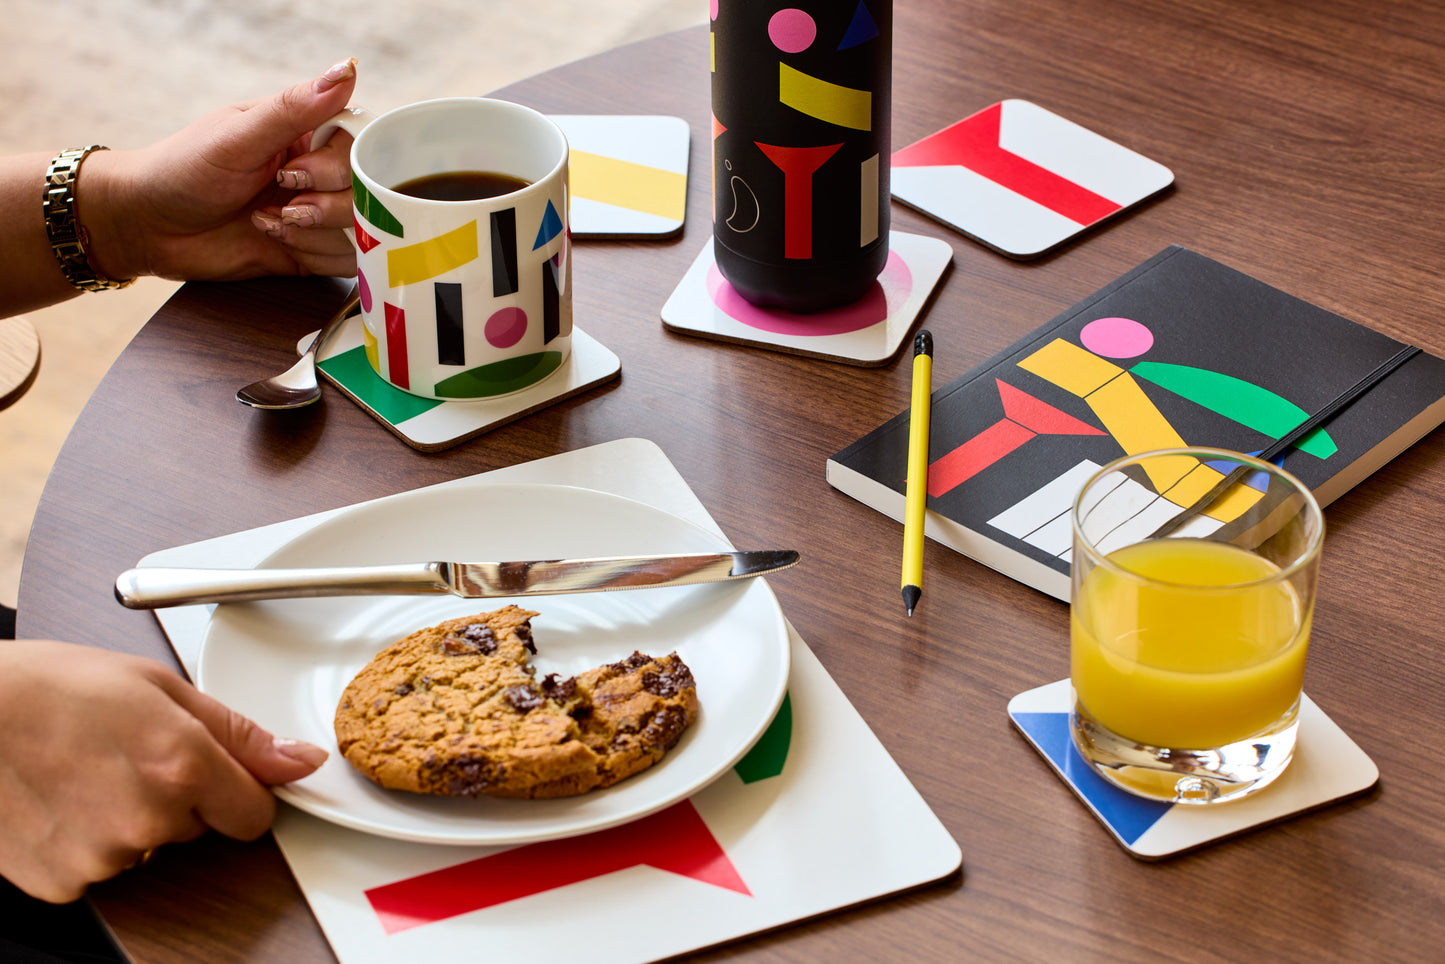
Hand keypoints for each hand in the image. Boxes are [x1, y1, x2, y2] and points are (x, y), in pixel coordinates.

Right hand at [0, 639, 327, 902]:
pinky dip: (89, 840)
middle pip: (201, 826)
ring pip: (151, 845)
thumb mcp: (157, 686)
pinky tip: (63, 800)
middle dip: (180, 795)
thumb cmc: (48, 688)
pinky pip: (103, 867)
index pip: (255, 814)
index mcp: (182, 765)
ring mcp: (104, 856)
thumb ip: (237, 732)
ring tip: (87, 771)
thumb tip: (299, 759)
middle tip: (128, 753)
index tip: (218, 774)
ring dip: (132, 817)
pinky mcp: (64, 883)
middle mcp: (149, 818)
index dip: (240, 791)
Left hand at [87, 59, 360, 282]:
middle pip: (368, 193)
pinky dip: (314, 254)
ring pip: (360, 229)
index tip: (295, 174)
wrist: (147, 227)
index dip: (338, 168)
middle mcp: (319, 172)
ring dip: (313, 233)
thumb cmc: (183, 169)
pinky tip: (274, 241)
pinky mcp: (312, 250)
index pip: (361, 146)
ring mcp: (318, 213)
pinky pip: (346, 260)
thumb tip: (347, 69)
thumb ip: (296, 107)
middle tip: (281, 203)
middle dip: (324, 206)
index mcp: (307, 133)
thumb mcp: (238, 135)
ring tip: (268, 222)